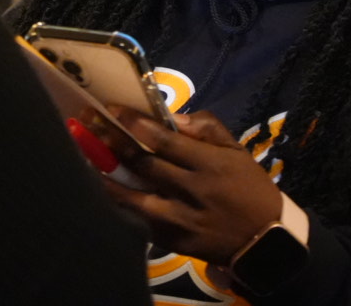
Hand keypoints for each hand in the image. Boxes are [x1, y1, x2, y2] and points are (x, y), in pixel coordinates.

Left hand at [101, 107, 282, 265]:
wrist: (266, 239)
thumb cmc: (249, 188)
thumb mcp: (237, 151)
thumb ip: (207, 129)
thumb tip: (173, 117)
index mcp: (209, 164)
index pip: (165, 140)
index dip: (136, 124)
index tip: (112, 109)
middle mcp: (192, 191)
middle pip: (145, 166)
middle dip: (114, 144)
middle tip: (88, 127)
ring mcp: (181, 219)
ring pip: (136, 199)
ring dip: (108, 180)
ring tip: (85, 162)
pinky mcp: (174, 241)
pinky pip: (141, 223)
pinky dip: (121, 208)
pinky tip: (103, 194)